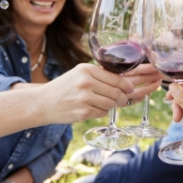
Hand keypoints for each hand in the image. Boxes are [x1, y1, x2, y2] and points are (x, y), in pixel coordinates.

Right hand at [37, 63, 158, 124]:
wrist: (42, 102)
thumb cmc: (64, 88)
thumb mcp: (80, 75)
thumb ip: (102, 77)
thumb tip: (132, 83)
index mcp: (87, 69)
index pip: (119, 78)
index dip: (133, 85)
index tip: (140, 87)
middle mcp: (87, 82)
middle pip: (119, 93)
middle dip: (124, 97)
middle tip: (124, 97)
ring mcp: (85, 98)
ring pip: (113, 104)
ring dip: (111, 105)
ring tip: (98, 101)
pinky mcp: (83, 112)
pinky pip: (102, 113)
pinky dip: (100, 111)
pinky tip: (89, 108)